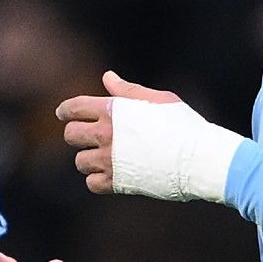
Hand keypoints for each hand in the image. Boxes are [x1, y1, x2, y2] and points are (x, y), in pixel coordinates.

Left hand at [59, 72, 242, 201]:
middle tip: (86, 138)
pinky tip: (110, 175)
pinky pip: (92, 183)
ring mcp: (110, 160)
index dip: (65, 111)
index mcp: (113, 110)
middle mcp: (106, 134)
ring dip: (88, 159)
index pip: (74, 108)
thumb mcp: (158, 100)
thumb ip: (127, 90)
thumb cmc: (184, 125)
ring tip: (103, 158)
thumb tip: (106, 77)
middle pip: (70, 135)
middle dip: (76, 135)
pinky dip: (97, 180)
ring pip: (80, 161)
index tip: (63, 114)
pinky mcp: (117, 182)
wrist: (199, 158)